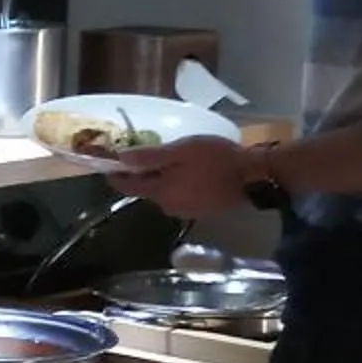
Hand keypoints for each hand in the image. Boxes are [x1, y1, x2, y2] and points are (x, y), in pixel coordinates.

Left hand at [102, 135, 255, 219]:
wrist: (253, 177)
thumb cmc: (215, 159)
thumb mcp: (181, 151)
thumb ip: (149, 157)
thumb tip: (120, 158)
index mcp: (160, 192)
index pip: (127, 186)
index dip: (115, 175)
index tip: (108, 163)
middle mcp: (168, 206)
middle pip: (146, 189)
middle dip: (143, 173)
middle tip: (147, 153)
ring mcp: (185, 211)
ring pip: (164, 192)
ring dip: (163, 178)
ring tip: (174, 159)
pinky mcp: (200, 211)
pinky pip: (180, 195)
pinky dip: (178, 184)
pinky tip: (190, 172)